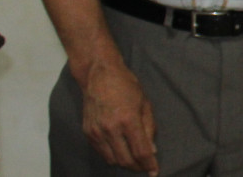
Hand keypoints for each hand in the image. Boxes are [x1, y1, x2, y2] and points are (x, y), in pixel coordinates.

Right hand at [78, 59, 158, 174]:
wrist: (99, 75)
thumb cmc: (126, 86)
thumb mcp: (145, 104)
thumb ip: (149, 129)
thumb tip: (152, 151)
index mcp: (128, 120)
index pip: (141, 151)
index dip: (149, 164)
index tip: (154, 171)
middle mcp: (110, 128)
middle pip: (126, 160)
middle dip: (138, 167)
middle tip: (145, 166)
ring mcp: (97, 131)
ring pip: (112, 160)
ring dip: (125, 163)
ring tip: (134, 160)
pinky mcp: (88, 132)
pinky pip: (101, 152)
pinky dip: (112, 156)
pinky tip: (120, 151)